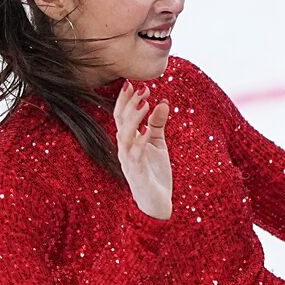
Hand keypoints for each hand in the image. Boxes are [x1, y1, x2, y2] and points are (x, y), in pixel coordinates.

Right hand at [113, 81, 172, 219]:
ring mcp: (129, 161)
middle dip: (129, 104)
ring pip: (125, 136)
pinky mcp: (137, 173)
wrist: (156, 202)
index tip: (135, 83)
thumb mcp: (158, 144)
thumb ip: (157, 124)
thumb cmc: (154, 173)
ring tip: (145, 103)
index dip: (126, 99)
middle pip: (120, 122)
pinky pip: (135, 155)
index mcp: (129, 141)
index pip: (122, 116)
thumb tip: (163, 102)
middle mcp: (125, 149)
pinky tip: (147, 131)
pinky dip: (141, 142)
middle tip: (142, 88)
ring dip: (134, 119)